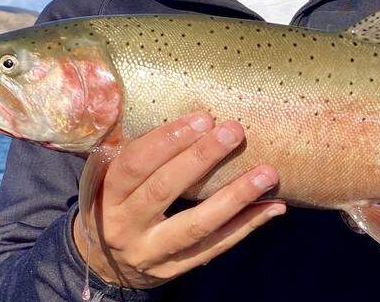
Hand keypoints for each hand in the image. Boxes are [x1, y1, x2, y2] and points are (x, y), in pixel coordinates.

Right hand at [72, 111, 284, 288]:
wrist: (105, 263)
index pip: (134, 165)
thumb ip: (133, 150)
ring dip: (235, 197)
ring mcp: (151, 252)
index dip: (167, 140)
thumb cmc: (115, 203)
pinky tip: (274, 207)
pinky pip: (216, 247)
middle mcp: (125, 226)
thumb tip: (181, 111)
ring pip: (196, 226)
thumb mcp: (108, 178)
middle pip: (163, 191)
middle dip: (201, 158)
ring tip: (267, 174)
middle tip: (234, 131)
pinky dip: (247, 226)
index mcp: (107, 196)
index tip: (202, 118)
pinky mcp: (176, 268)